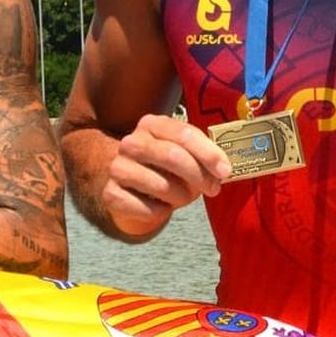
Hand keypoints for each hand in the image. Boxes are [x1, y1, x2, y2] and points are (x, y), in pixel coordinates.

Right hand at [100, 112, 232, 234]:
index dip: (208, 153)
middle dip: (199, 176)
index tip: (225, 171)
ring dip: (181, 196)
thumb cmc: (165, 168)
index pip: (184, 134)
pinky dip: (161, 212)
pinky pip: (147, 208)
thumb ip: (202, 154)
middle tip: (213, 188)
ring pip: (161, 186)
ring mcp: (117, 167)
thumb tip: (224, 169)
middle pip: (172, 156)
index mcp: (152, 124)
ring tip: (183, 197)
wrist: (129, 186)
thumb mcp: (183, 153)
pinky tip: (160, 206)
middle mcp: (131, 142)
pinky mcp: (110, 193)